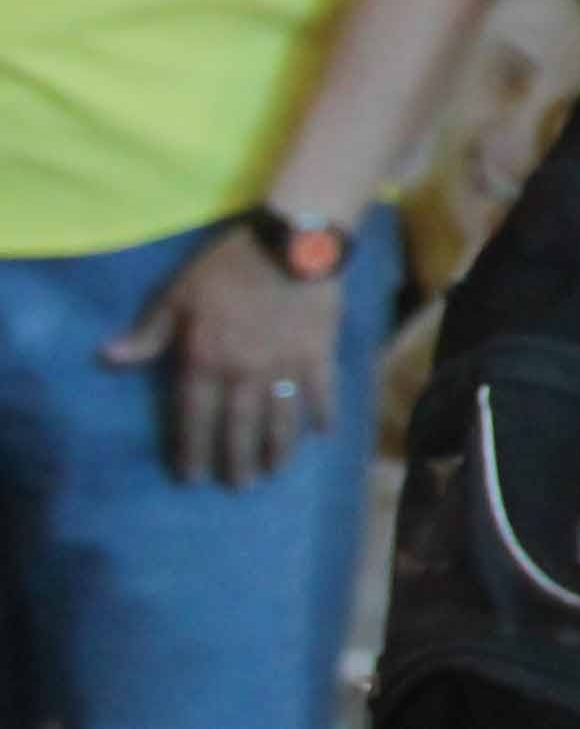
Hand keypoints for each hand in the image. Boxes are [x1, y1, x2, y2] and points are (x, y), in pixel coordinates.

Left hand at [103, 233, 341, 489]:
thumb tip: (108, 359)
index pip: (194, 417)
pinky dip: (323, 415)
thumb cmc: (229, 265)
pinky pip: (322, 393)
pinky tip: (323, 434)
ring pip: (279, 420)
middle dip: (234, 461)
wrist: (292, 242)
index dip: (191, 449)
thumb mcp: (178, 293)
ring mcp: (285, 368)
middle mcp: (243, 375)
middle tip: (236, 486)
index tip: (191, 477)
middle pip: (237, 428)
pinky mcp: (319, 355)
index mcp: (205, 361)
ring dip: (275, 450)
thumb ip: (149, 331)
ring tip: (272, 472)